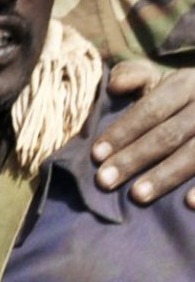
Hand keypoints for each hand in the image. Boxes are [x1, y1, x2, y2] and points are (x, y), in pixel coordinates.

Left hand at [92, 61, 194, 208]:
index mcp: (187, 83)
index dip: (123, 132)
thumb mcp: (164, 80)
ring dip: (166, 176)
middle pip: (169, 134)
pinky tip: (188, 203)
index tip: (96, 155)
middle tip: (104, 181)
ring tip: (136, 195)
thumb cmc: (187, 96)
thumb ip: (136, 77)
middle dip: (134, 158)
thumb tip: (114, 85)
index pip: (151, 109)